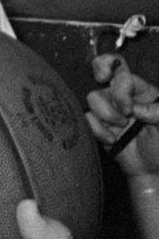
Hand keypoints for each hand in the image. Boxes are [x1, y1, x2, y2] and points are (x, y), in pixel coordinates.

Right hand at [87, 53, 158, 175]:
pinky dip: (97, 129)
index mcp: (144, 91)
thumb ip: (158, 112)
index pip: (125, 74)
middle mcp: (124, 96)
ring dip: (105, 114)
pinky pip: (86, 118)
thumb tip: (135, 108)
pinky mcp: (97, 124)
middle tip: (102, 78)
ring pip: (93, 97)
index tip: (129, 109)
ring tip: (120, 128)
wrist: (151, 170)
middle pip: (104, 69)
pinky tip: (111, 139)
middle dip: (101, 69)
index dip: (122, 89)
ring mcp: (109, 109)